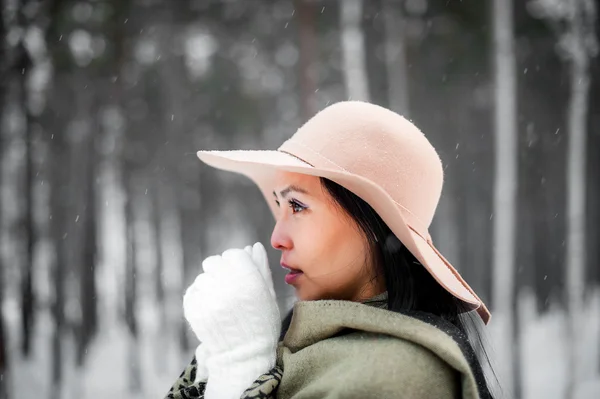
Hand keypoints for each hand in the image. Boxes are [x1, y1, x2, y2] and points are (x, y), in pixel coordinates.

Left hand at [183, 242, 279, 398]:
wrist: (244, 355)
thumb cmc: (261, 322)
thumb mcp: (268, 294)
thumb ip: (261, 268)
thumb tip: (254, 246)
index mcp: (249, 280)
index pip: (233, 254)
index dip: (235, 262)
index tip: (239, 274)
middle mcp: (229, 287)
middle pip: (213, 262)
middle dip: (219, 271)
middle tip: (227, 288)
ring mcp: (209, 300)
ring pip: (202, 278)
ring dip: (210, 285)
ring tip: (221, 302)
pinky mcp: (194, 311)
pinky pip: (191, 293)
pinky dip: (199, 298)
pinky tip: (212, 310)